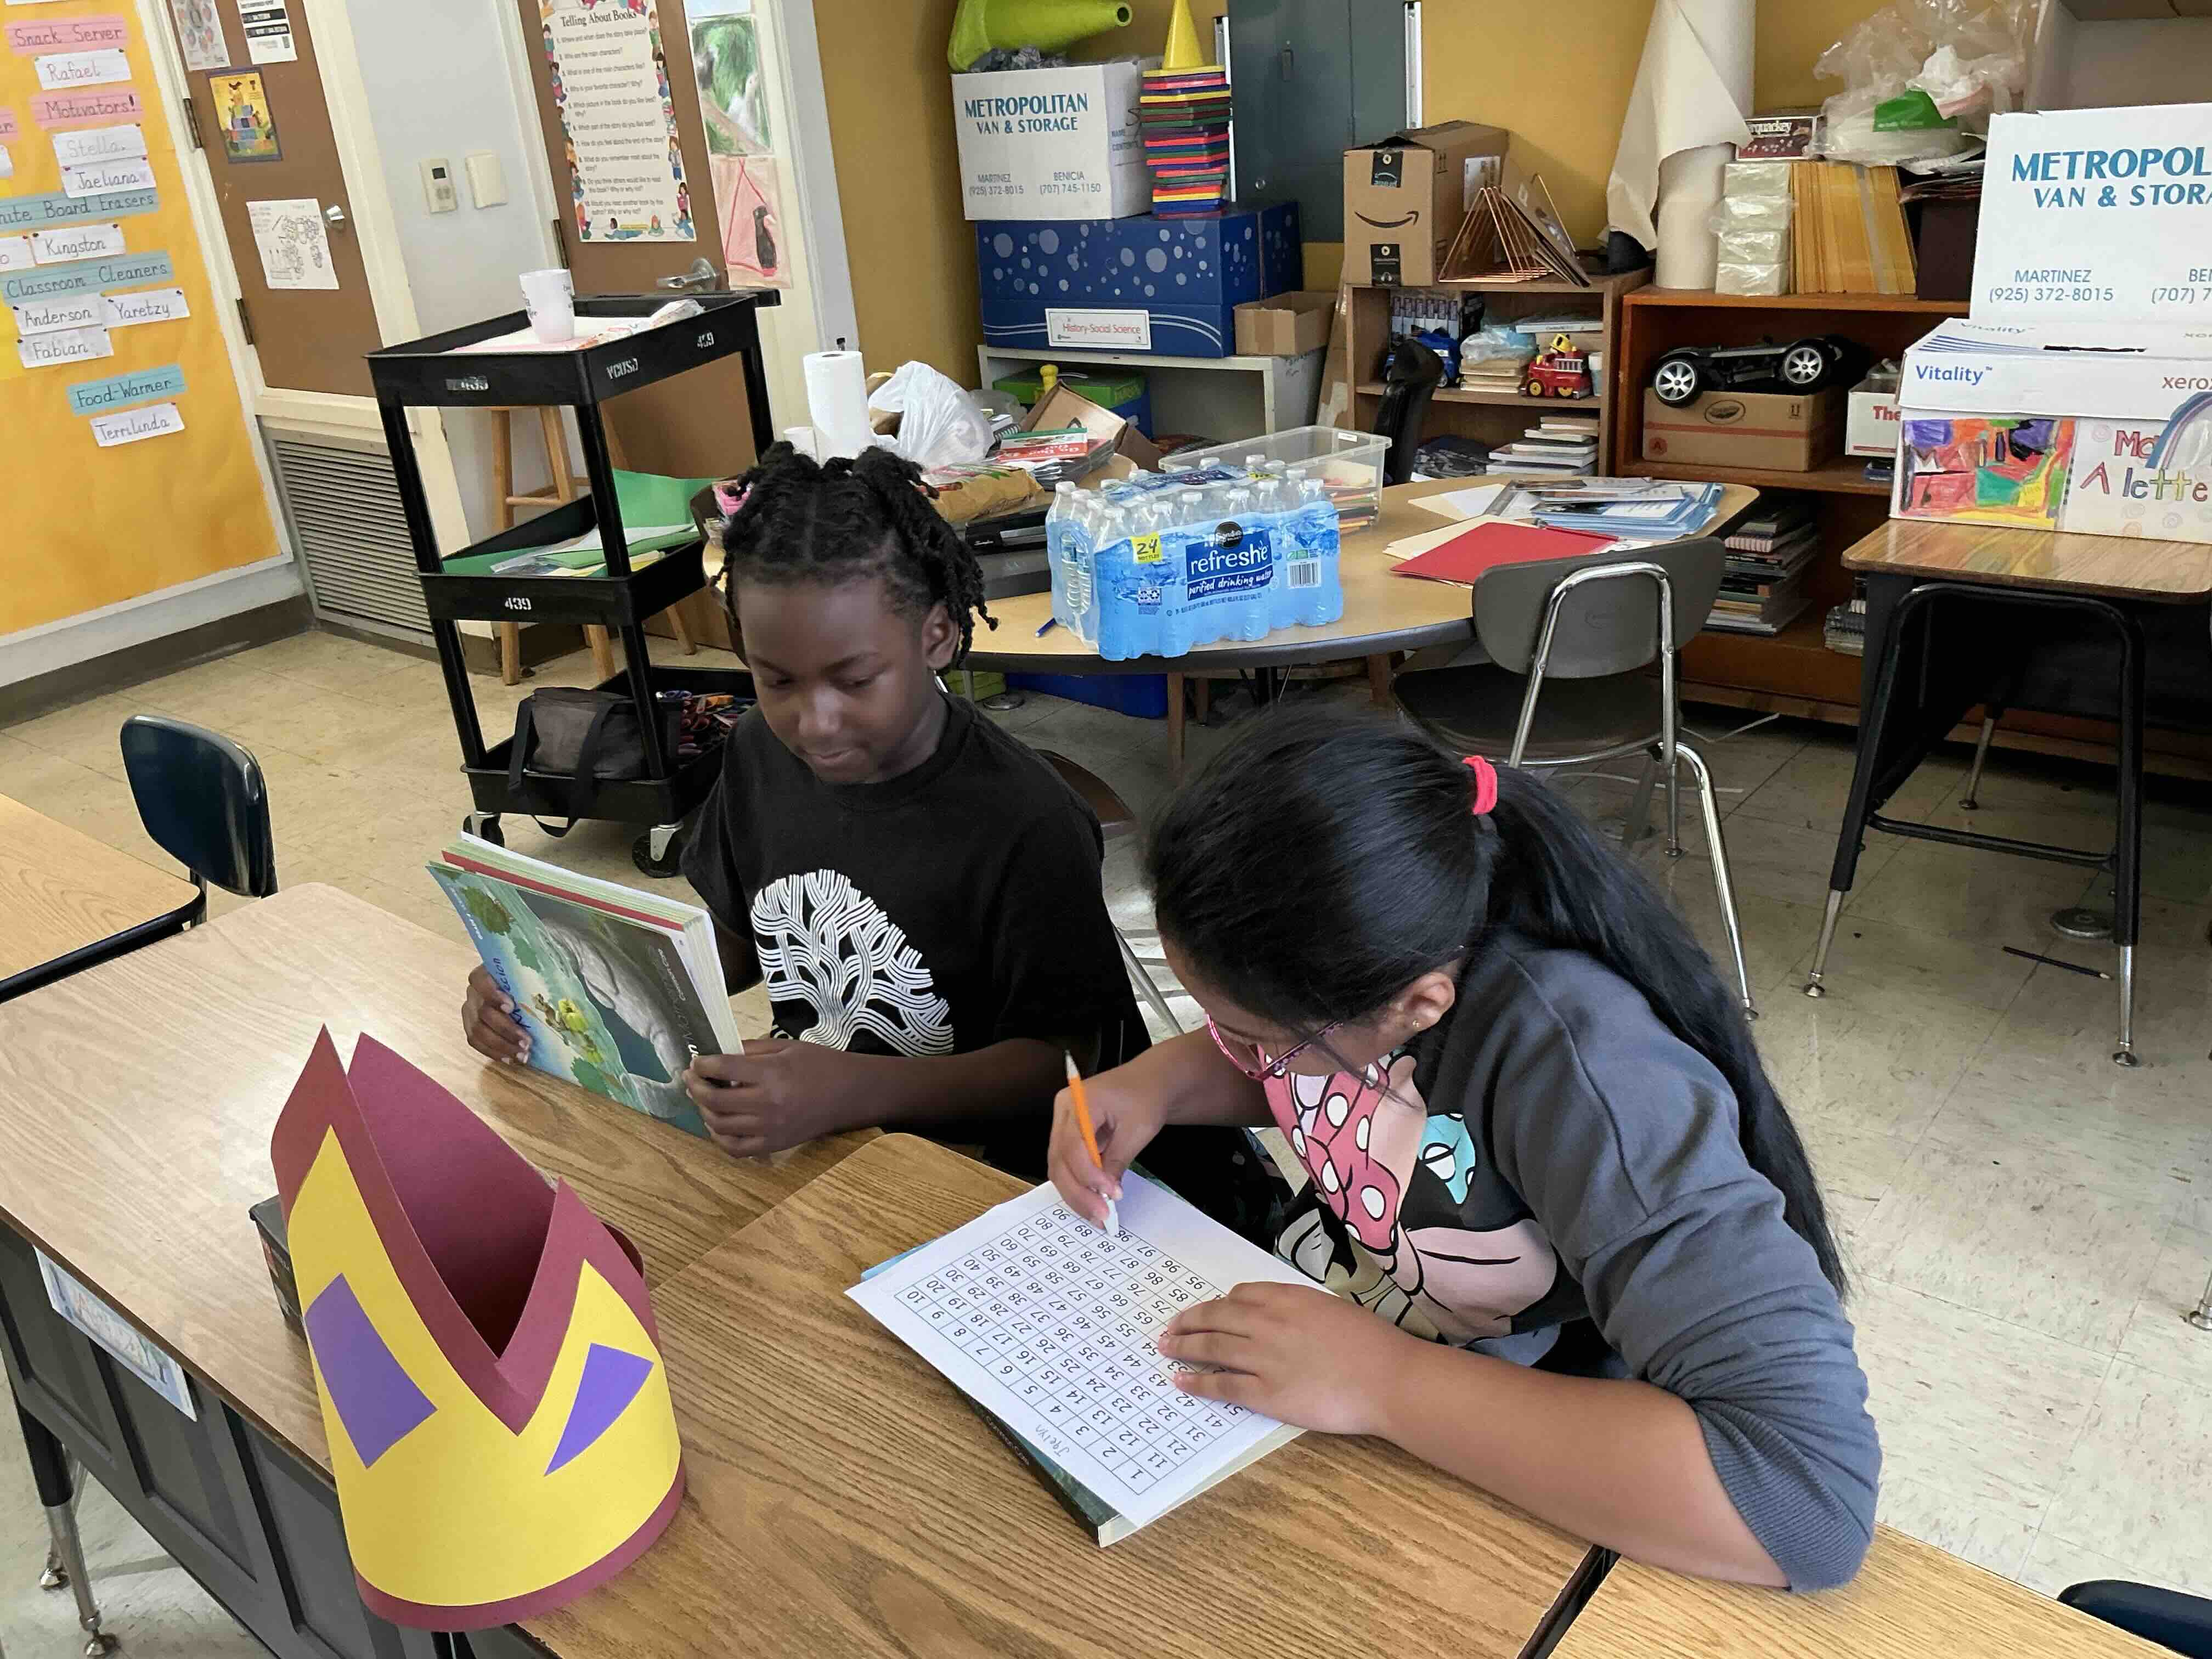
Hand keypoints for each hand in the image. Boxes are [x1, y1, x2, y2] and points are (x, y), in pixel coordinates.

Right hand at [463, 966, 529, 1064]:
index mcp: (484, 973)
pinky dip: (493, 1053)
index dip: (493, 995)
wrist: (513, 985)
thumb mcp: (529, 974)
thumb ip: (536, 978)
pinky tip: (510, 1059)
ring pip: (478, 1031)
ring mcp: (470, 1011)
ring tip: (522, 1055)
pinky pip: (476, 1042)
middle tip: (527, 1042)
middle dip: (506, 1030)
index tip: (511, 1007)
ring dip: (501, 1046)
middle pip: (483, 1012)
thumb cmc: (524, 978)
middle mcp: (474, 992)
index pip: (480, 981)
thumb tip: (562, 992)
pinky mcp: (471, 1027)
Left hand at [684, 1039, 869, 1158]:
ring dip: (703, 1111)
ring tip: (702, 1099)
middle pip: (716, 1100)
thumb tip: (721, 1052)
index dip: (703, 1065)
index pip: (724, 1069)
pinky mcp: (774, 1145)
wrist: (850, 1094)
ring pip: (720, 1125)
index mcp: (772, 1074)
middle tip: (691, 1078)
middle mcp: (767, 1104)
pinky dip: (719, 1138)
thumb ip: (752, 1049)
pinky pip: (736, 1149)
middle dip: (696, 1087)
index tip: (697, 1061)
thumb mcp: (788, 1046)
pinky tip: (716, 1125)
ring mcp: (770, 1128)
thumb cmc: (820, 1065)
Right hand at [1048, 1065, 1165, 1228]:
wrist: (1150, 1083)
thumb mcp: (1137, 1128)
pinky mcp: (1070, 1138)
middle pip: (1059, 1160)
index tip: (1110, 1193)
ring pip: (1060, 1168)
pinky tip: (1094, 1202)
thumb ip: (1118, 1159)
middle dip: (1078, 1191)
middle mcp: (1063, 1112)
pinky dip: (1080, 1186)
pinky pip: (1068, 1166)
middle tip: (1101, 1214)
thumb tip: (1106, 1192)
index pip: (1072, 1145)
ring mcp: (1063, 1125)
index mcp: (1077, 1101)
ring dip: (1077, 1194)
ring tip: (1099, 1214)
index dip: (1088, 1174)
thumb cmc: (1145, 1097)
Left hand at [1158, 1281, 1418, 1437]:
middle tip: (1170, 1327)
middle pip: (1216, 1317)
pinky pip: (1222, 1385)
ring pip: (1211, 1347)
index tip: (1211, 1312)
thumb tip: (1282, 1317)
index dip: (1221, 1304)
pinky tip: (1180, 1381)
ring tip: (1165, 1347)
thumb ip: (1301, 1310)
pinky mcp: (1266, 1393)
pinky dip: (1196, 1382)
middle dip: (1189, 1321)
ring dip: (1183, 1346)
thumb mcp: (1333, 1309)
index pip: (1241, 1296)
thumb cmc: (1372, 1343)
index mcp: (1288, 1298)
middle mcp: (1268, 1323)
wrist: (1388, 1378)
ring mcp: (1264, 1358)